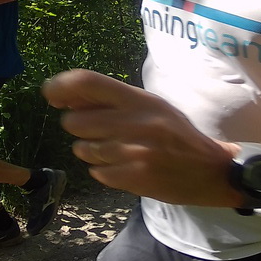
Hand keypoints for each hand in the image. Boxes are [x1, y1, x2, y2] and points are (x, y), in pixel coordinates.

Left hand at [42, 69, 233, 203]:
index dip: (60, 85)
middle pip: (75, 121)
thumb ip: (114, 102)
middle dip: (77, 127)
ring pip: (83, 149)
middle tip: (93, 131)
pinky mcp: (133, 178)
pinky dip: (104, 171)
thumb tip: (68, 97)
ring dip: (90, 150)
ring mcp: (133, 152)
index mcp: (140, 100)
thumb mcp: (152, 108)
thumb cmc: (177, 135)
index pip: (88, 82)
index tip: (50, 94)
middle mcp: (135, 122)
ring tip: (113, 150)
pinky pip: (97, 172)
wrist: (210, 172)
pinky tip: (123, 167)